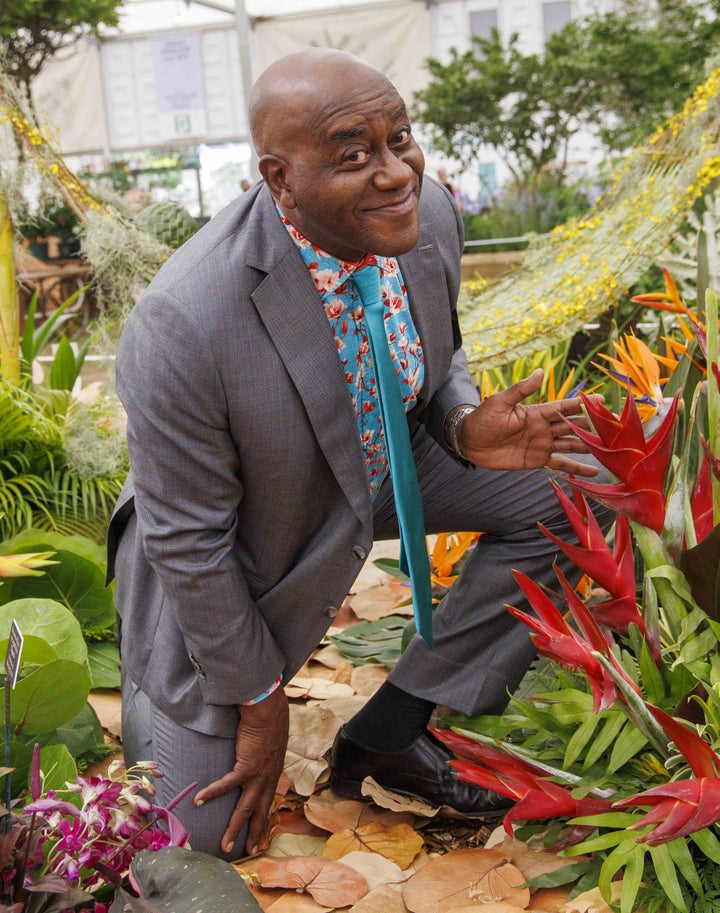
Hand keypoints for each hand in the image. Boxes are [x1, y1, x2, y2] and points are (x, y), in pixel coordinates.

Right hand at [193, 684, 288, 854]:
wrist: (268, 712)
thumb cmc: (269, 722)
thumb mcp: (272, 743)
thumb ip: (265, 753)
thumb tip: (256, 751)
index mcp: (274, 774)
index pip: (268, 801)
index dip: (263, 817)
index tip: (260, 832)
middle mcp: (268, 779)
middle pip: (260, 812)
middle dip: (254, 834)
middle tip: (249, 851)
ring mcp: (258, 776)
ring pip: (244, 809)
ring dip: (233, 828)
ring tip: (224, 845)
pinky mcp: (246, 768)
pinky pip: (226, 785)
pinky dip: (211, 793)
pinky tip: (199, 800)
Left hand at [457, 369, 599, 476]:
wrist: (469, 442)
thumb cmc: (482, 418)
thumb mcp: (500, 402)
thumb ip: (521, 390)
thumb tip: (539, 372)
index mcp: (537, 412)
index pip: (565, 407)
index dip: (583, 405)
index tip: (602, 402)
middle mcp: (545, 428)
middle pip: (574, 426)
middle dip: (593, 426)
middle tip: (616, 429)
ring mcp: (543, 444)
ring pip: (572, 444)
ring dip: (590, 446)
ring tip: (611, 450)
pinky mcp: (537, 460)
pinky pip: (561, 463)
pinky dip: (577, 468)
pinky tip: (594, 472)